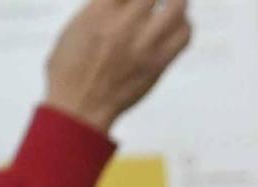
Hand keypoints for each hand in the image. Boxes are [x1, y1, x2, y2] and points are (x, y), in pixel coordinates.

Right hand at [44, 0, 190, 133]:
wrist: (80, 105)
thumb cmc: (71, 68)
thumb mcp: (77, 26)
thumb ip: (100, 8)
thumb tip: (118, 3)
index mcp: (100, 10)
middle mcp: (124, 24)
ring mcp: (144, 45)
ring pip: (176, 8)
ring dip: (179, 0)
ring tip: (177, 0)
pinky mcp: (158, 64)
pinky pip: (182, 37)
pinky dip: (186, 24)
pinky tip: (181, 21)